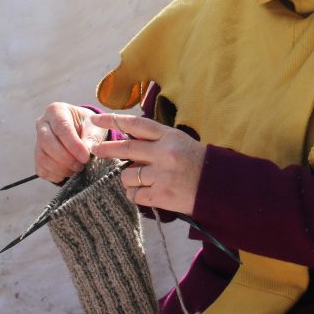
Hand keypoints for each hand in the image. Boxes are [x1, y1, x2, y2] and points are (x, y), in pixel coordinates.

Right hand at [34, 102, 100, 182]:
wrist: (82, 131)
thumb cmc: (89, 126)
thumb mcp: (95, 127)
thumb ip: (92, 137)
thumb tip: (87, 151)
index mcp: (56, 111)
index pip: (61, 127)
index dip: (73, 145)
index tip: (85, 157)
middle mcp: (42, 124)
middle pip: (47, 142)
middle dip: (66, 158)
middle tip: (82, 165)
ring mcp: (37, 141)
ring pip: (43, 157)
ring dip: (62, 168)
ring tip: (78, 169)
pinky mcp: (37, 157)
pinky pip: (42, 169)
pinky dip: (56, 175)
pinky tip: (69, 172)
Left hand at [88, 113, 205, 214]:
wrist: (218, 186)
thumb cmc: (196, 162)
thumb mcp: (178, 142)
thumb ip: (154, 141)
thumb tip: (125, 143)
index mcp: (169, 136)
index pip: (136, 124)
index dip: (113, 120)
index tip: (96, 118)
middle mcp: (164, 154)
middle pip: (126, 149)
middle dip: (106, 149)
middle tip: (95, 149)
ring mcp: (162, 175)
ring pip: (127, 176)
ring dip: (130, 179)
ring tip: (144, 180)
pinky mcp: (161, 196)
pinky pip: (135, 195)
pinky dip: (137, 195)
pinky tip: (149, 192)